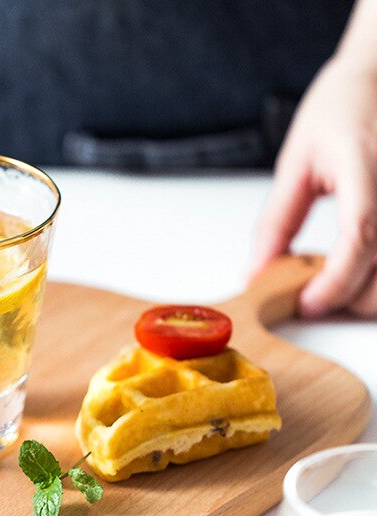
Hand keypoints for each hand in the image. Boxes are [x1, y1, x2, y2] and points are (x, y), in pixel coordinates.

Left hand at [251, 57, 376, 317]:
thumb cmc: (343, 106)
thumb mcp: (296, 161)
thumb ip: (277, 222)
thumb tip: (255, 274)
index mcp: (367, 163)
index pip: (361, 234)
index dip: (335, 279)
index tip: (306, 302)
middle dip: (350, 296)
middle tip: (312, 295)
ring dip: (370, 292)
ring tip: (335, 281)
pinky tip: (361, 267)